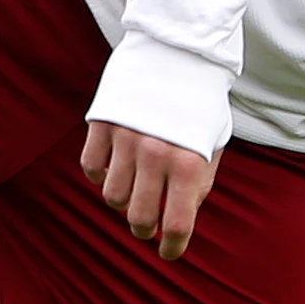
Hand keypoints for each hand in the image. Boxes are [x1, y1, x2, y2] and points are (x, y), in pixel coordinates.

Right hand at [80, 120, 217, 260]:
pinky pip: (91, 167)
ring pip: (112, 196)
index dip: (172, 247)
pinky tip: (115, 169)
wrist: (175, 50)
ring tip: (135, 189)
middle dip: (144, 230)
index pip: (177, 224)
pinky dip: (100, 175)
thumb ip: (199, 184)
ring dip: (123, 201)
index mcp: (190, 162)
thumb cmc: (200, 106)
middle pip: (139, 218)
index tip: (169, 252)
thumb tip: (178, 221)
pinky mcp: (103, 123)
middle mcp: (156, 153)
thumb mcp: (213, 145)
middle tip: (149, 226)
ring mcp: (126, 138)